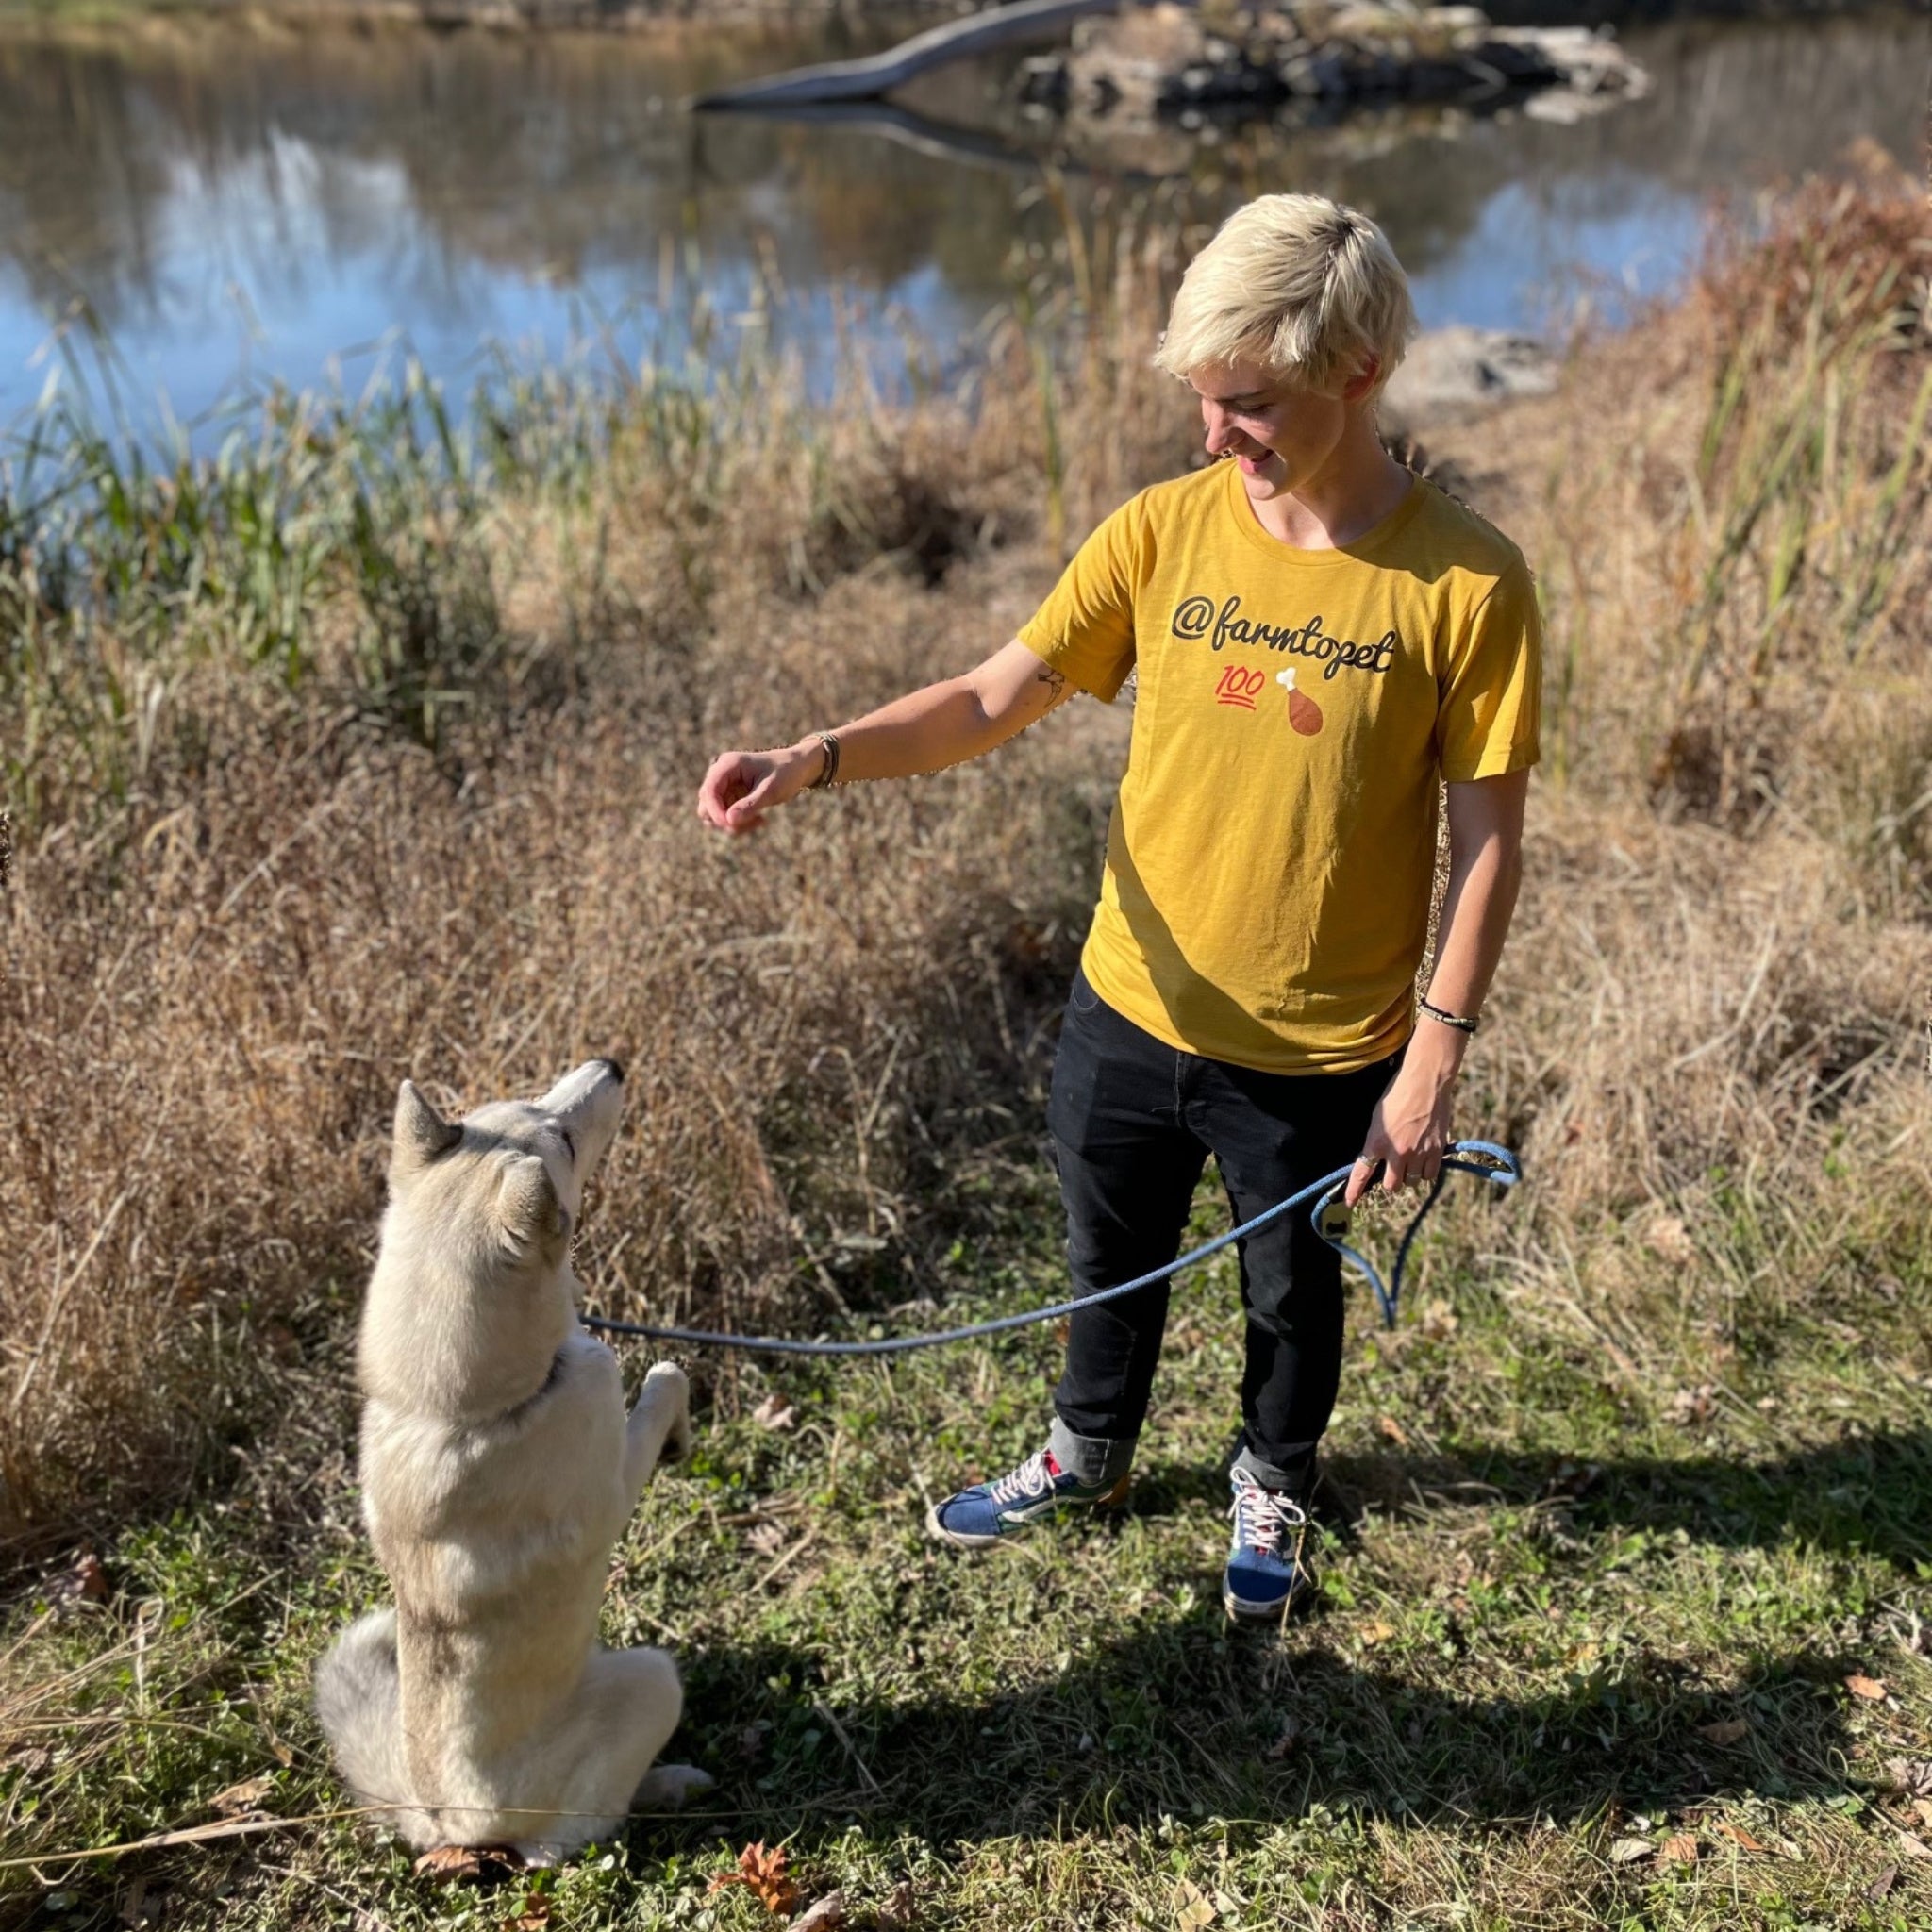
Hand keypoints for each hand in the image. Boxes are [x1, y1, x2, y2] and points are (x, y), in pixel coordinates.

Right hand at [696, 743, 819, 834]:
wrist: (796, 768)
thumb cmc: (786, 773)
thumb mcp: (771, 790)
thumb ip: (750, 804)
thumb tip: (729, 820)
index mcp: (728, 764)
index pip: (709, 791)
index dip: (715, 811)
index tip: (731, 825)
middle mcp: (720, 774)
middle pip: (706, 805)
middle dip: (725, 820)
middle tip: (753, 823)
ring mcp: (723, 786)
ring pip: (713, 815)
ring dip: (733, 825)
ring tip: (759, 821)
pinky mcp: (729, 797)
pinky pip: (725, 817)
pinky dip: (739, 824)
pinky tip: (760, 819)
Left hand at [1344, 1046, 1456, 1205]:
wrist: (1425, 1082)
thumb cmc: (1397, 1094)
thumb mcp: (1378, 1117)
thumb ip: (1376, 1140)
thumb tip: (1376, 1157)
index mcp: (1376, 1142)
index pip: (1361, 1173)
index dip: (1354, 1191)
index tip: (1349, 1202)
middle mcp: (1397, 1152)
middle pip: (1390, 1185)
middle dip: (1390, 1181)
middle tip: (1393, 1171)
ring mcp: (1418, 1153)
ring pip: (1410, 1182)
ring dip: (1408, 1176)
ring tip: (1410, 1161)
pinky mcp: (1436, 1151)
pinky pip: (1429, 1175)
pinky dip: (1425, 1172)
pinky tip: (1424, 1161)